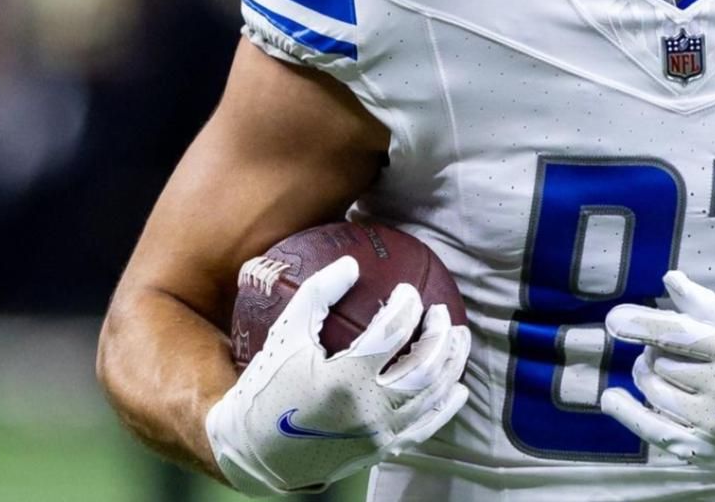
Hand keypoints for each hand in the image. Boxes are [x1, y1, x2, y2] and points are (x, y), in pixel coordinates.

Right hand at [205, 255, 470, 494]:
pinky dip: (447, 406)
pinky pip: (425, 428)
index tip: (407, 292)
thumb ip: (317, 294)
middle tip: (440, 312)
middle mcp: (368, 411)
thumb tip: (352, 263)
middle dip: (439, 334)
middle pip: (424, 367)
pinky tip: (457, 387)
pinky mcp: (382, 451)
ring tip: (458, 337)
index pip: (392, 334)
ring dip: (452, 363)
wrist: (256, 449)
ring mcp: (379, 435)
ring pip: (432, 397)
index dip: (406, 307)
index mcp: (343, 380)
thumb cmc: (269, 386)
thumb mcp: (285, 335)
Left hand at [600, 271, 714, 473]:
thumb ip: (706, 302)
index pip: (678, 334)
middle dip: (656, 350)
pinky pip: (651, 429)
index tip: (615, 319)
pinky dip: (627, 412)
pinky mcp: (702, 449)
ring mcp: (711, 423)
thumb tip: (670, 279)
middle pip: (660, 362)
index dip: (641, 324)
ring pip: (652, 390)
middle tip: (672, 350)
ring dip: (648, 376)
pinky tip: (613, 399)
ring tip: (665, 371)